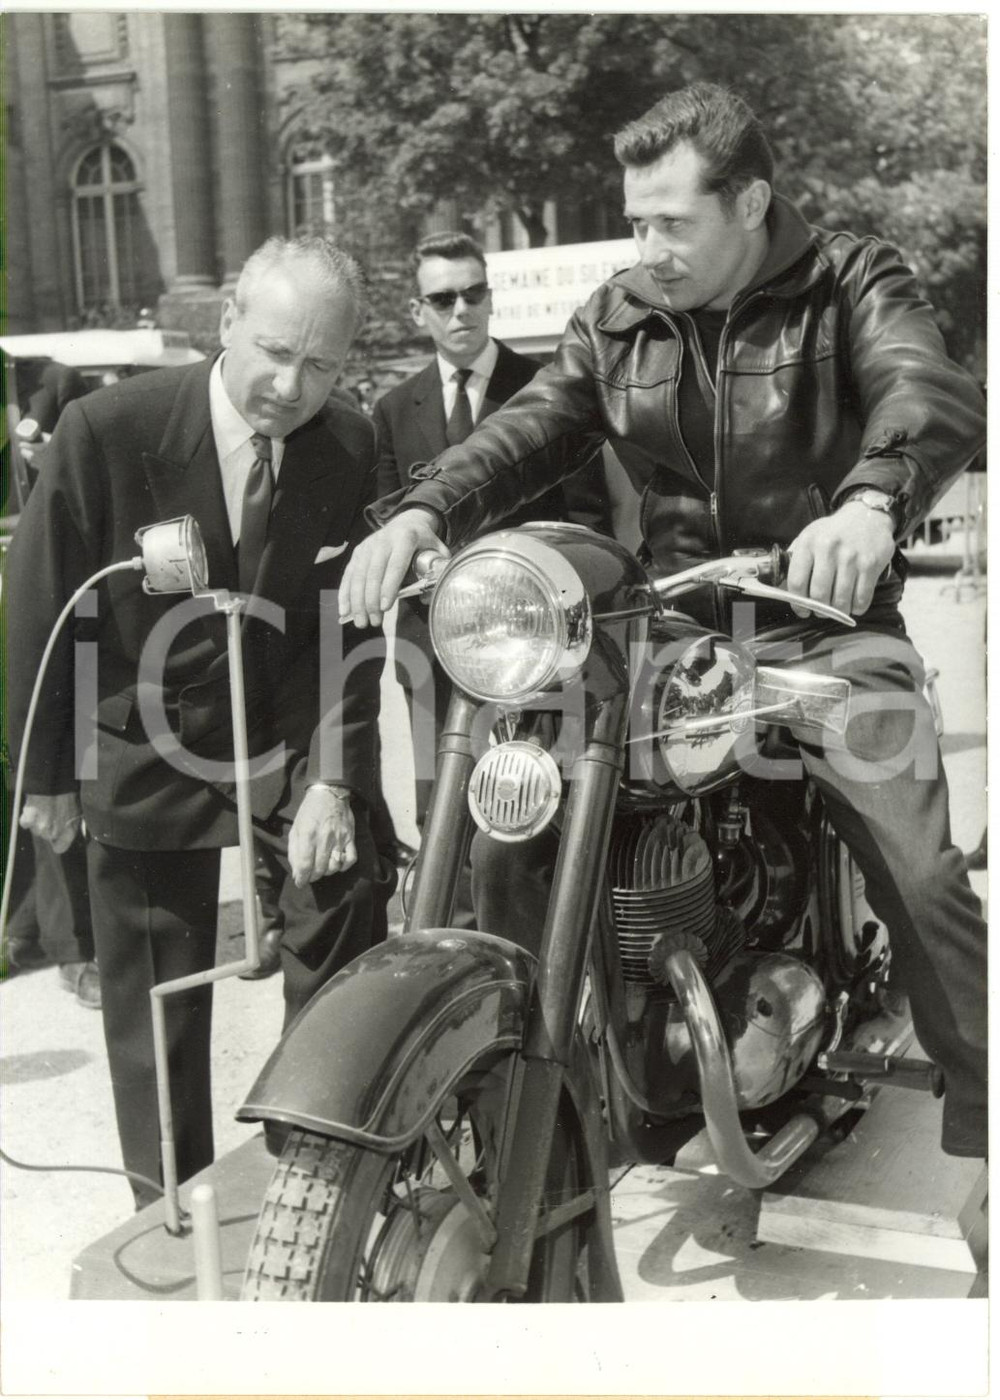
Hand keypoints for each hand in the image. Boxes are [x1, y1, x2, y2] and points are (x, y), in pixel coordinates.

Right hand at [20, 792, 82, 854]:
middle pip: (46, 837)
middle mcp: (53, 834)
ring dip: (38, 822)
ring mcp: (39, 828)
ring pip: (36, 830)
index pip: (60, 848)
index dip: (58, 842)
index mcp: (68, 833)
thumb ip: (71, 825)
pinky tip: (34, 808)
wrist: (54, 784)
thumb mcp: (77, 812)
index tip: (57, 836)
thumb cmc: (68, 796)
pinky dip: (27, 817)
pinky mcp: (27, 821)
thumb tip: (67, 830)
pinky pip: (25, 823)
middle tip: (51, 815)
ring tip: (43, 809)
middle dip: (48, 828)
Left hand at [287, 786, 356, 886]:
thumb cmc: (309, 812)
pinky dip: (344, 866)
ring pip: (334, 866)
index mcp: (308, 835)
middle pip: (319, 869)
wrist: (329, 793)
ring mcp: (339, 838)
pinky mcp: (350, 837)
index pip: (305, 865)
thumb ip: (294, 851)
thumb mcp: (295, 828)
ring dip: (326, 872)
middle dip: (312, 877)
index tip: (300, 883)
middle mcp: (324, 838)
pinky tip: (336, 864)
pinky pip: (350, 859)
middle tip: (310, 875)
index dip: (301, 878)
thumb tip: (296, 872)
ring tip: (321, 868)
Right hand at [338, 509, 447, 627]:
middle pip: (373, 572)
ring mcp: (367, 546)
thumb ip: (437, 573)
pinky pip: (349, 574)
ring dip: (358, 601)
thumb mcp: (437, 552)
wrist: (406, 522)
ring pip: (358, 575)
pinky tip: (345, 611)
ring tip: (361, 622)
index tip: (386, 606)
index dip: (389, 586)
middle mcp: (383, 540)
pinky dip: (345, 593)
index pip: (396, 564)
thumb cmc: (424, 543)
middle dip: (371, 600)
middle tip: (374, 622)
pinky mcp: (358, 552)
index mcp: (405, 538)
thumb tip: (427, 598)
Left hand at [786, 503, 894, 617]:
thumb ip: (796, 559)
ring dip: (838, 612)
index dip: (797, 603)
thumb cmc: (834, 531)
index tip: (802, 610)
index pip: (797, 582)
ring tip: (837, 609)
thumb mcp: (810, 536)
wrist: (868, 515)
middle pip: (819, 595)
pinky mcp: (870, 564)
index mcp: (809, 543)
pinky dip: (857, 607)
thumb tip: (783, 588)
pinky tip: (854, 603)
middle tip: (821, 612)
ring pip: (841, 601)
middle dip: (819, 610)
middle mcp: (829, 549)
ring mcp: (851, 557)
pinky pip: (861, 598)